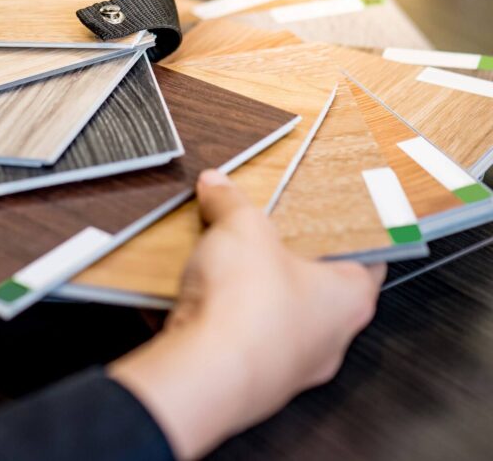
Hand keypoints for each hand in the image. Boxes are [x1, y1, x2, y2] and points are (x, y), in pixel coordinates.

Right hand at [109, 169, 383, 458]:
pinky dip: (222, 321)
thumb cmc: (248, 308)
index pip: (368, 255)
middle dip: (286, 259)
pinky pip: (240, 341)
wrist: (205, 372)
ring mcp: (291, 365)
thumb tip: (218, 185)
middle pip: (316, 287)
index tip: (332, 213)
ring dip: (250, 294)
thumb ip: (230, 201)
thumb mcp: (241, 227)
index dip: (347, 229)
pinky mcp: (251, 381)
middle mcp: (330, 338)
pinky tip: (198, 301)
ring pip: (277, 318)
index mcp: (351, 297)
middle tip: (264, 232)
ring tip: (221, 264)